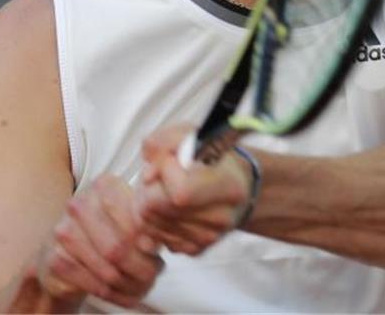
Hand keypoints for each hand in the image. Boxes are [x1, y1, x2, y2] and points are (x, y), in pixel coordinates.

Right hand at [37, 174, 164, 309]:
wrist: (69, 248)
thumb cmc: (110, 229)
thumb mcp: (132, 218)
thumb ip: (145, 225)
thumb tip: (150, 245)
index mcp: (105, 185)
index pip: (132, 217)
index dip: (147, 240)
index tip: (154, 252)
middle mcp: (80, 204)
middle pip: (118, 247)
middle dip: (139, 268)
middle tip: (150, 277)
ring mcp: (64, 230)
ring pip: (106, 269)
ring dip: (126, 284)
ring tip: (137, 286)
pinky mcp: (55, 258)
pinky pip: (89, 282)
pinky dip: (108, 293)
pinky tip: (117, 291)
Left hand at [137, 123, 253, 255]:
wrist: (237, 185)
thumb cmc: (212, 157)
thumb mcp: (192, 134)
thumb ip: (164, 141)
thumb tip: (148, 174)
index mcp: (230, 186)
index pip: (180, 191)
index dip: (164, 171)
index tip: (168, 159)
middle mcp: (221, 217)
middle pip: (156, 207)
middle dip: (147, 187)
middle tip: (158, 175)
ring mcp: (207, 238)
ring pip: (148, 222)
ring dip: (147, 202)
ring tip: (163, 188)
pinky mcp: (194, 250)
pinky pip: (153, 237)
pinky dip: (153, 219)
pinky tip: (169, 206)